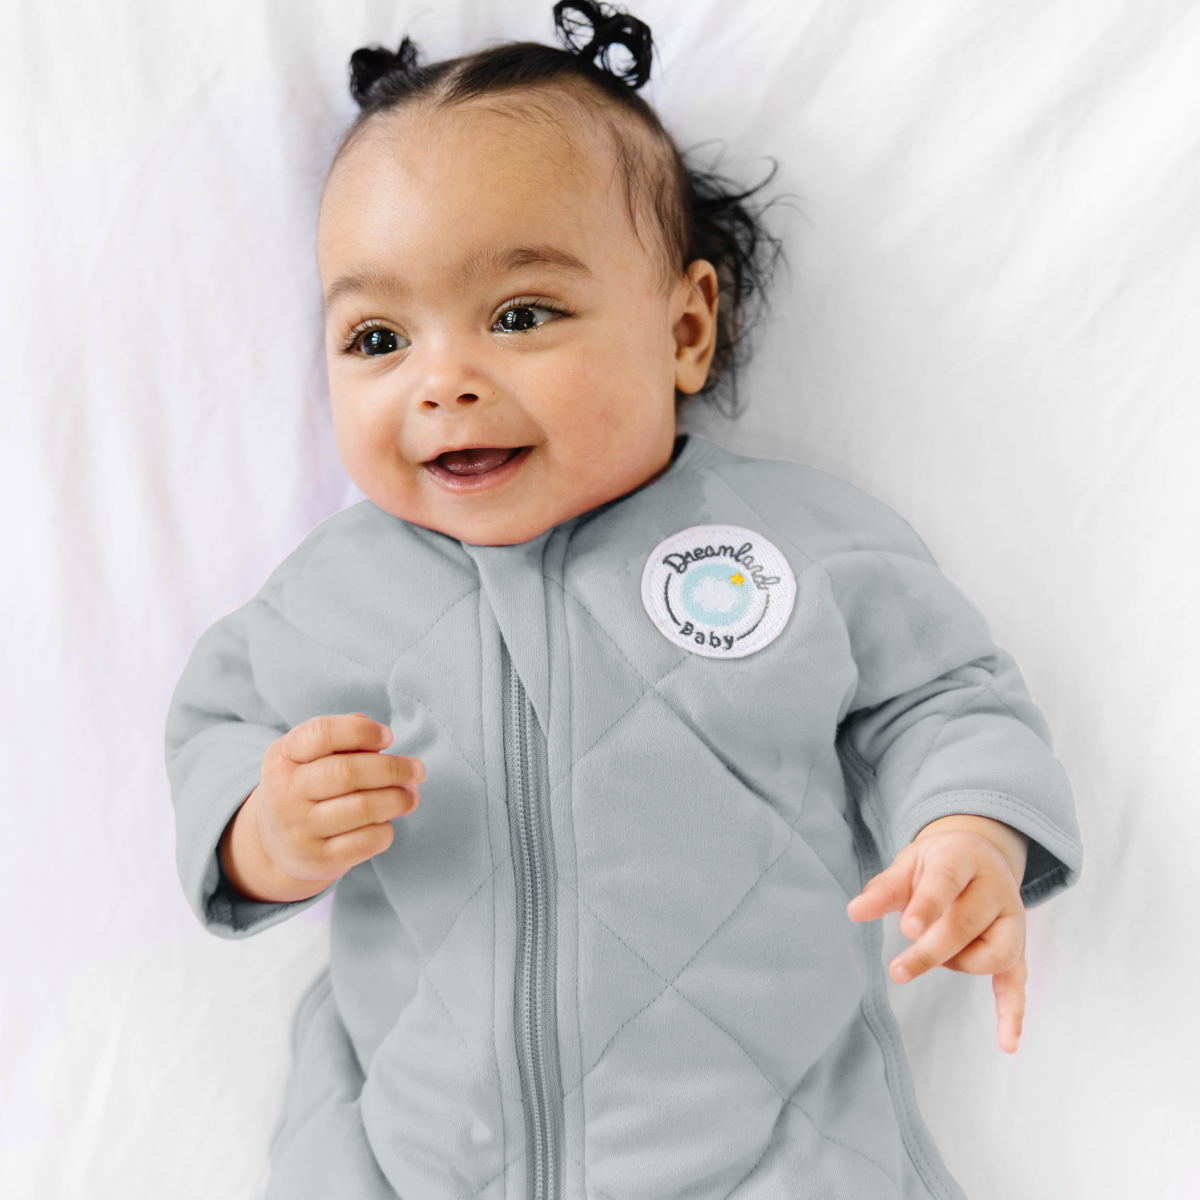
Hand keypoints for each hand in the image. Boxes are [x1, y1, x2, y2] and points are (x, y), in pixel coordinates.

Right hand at [220, 713, 422, 903]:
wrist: (279, 845)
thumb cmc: (308, 787)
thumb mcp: (310, 756)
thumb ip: (344, 740)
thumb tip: (382, 740)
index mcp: (283, 757)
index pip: (321, 733)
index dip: (361, 731)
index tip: (388, 737)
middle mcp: (285, 793)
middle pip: (346, 772)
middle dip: (392, 769)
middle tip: (417, 770)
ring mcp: (300, 830)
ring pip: (361, 808)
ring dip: (397, 799)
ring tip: (412, 796)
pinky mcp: (319, 860)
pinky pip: (365, 841)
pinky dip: (386, 828)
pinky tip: (389, 821)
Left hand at [847, 815, 1028, 1053]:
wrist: (979, 855)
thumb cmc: (935, 864)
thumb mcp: (908, 864)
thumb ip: (884, 890)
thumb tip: (854, 912)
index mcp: (963, 858)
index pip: (947, 880)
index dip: (928, 905)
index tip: (906, 928)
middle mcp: (995, 887)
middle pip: (967, 924)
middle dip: (931, 951)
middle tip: (896, 970)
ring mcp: (1011, 919)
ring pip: (996, 954)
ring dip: (958, 965)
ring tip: (934, 956)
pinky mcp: (1018, 947)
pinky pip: (1018, 981)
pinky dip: (1013, 1011)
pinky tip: (1006, 1043)